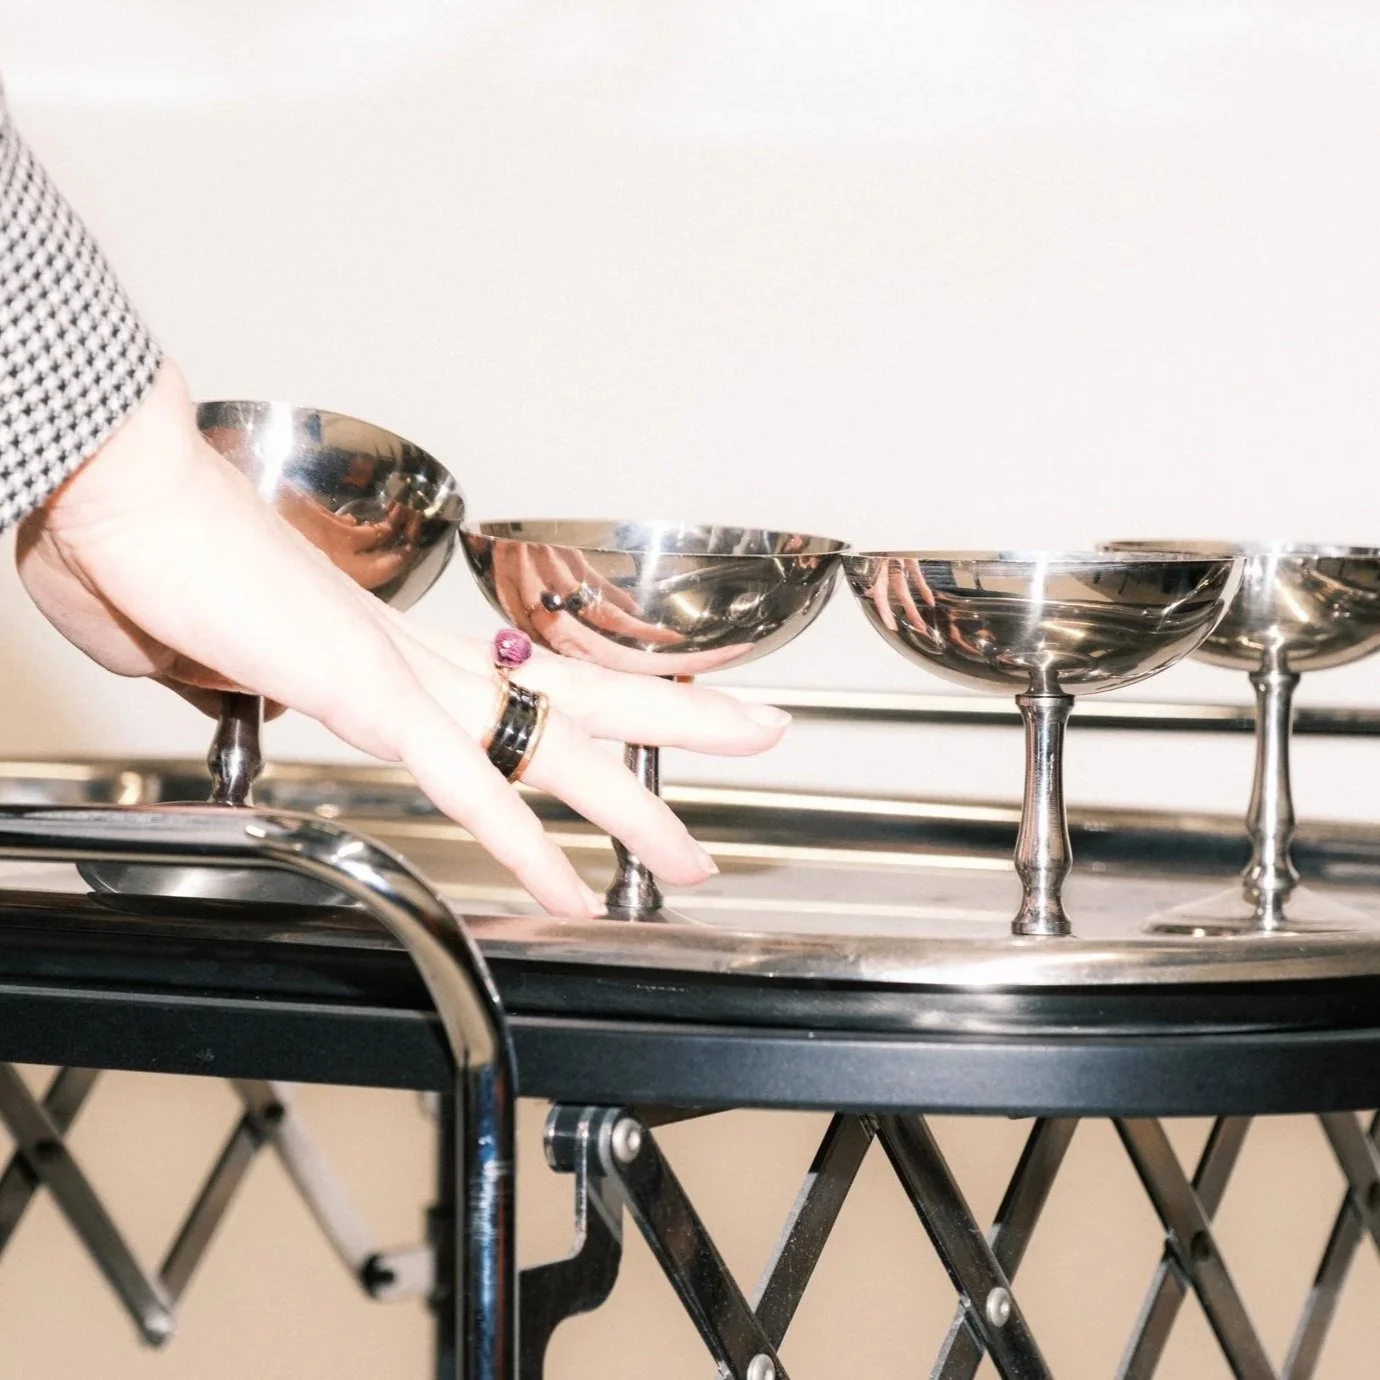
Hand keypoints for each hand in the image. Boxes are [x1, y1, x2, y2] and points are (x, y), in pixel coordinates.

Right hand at [16, 362, 790, 916]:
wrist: (123, 496)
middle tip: (759, 732)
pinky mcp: (369, 698)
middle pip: (579, 698)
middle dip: (679, 725)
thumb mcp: (223, 651)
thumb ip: (257, 685)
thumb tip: (247, 691)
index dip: (602, 703)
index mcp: (397, 649)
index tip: (663, 715)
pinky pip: (468, 786)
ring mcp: (406, 677)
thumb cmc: (158, 553)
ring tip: (698, 853)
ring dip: (633, 806)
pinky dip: (523, 845)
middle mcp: (423, 658)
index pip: (530, 680)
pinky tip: (569, 892)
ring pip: (555, 744)